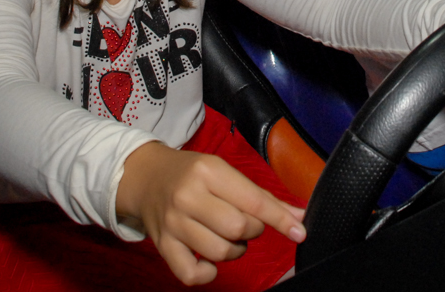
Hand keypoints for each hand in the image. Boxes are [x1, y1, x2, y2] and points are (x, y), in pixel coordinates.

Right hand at [116, 142, 305, 285]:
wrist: (145, 177)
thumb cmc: (193, 174)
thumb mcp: (225, 172)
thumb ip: (262, 196)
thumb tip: (298, 217)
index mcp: (209, 171)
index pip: (253, 201)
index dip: (280, 219)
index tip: (299, 232)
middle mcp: (188, 196)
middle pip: (238, 228)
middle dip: (253, 231)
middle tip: (245, 223)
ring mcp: (173, 223)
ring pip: (220, 251)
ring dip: (235, 250)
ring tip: (230, 237)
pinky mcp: (162, 245)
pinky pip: (190, 273)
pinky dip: (207, 273)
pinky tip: (210, 261)